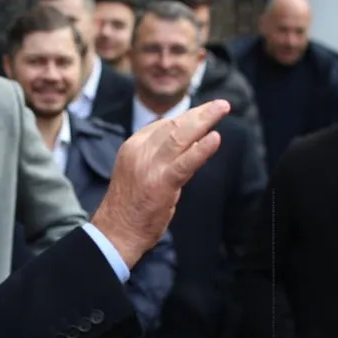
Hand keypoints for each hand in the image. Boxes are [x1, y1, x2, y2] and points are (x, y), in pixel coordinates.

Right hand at [92, 99, 229, 267]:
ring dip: (204, 121)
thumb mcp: (140, 171)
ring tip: (222, 110)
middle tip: (220, 105)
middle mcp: (139, 151)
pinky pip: (185, 163)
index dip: (187, 116)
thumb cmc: (130, 206)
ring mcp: (149, 167)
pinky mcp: (161, 183)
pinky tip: (215, 138)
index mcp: (133, 146)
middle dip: (200, 113)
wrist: (115, 232)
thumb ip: (162, 156)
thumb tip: (191, 142)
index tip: (205, 111)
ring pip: (180, 138)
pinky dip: (201, 150)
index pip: (164, 124)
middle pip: (174, 126)